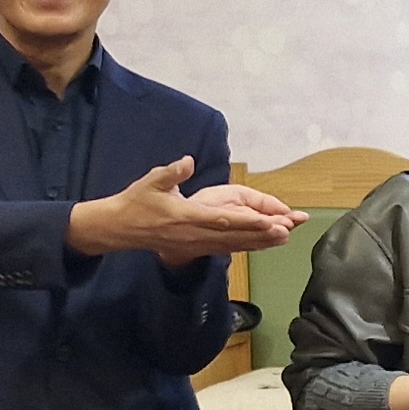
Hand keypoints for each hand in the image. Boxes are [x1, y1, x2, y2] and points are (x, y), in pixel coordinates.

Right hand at [69, 157, 295, 265]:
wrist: (121, 228)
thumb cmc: (136, 202)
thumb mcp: (151, 182)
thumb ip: (171, 173)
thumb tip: (188, 161)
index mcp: (186, 216)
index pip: (221, 220)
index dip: (246, 221)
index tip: (267, 220)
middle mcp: (195, 234)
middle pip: (234, 236)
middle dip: (261, 234)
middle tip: (287, 231)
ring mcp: (197, 243)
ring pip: (233, 245)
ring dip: (259, 242)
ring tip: (283, 238)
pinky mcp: (197, 247)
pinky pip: (226, 248)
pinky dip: (246, 246)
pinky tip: (262, 245)